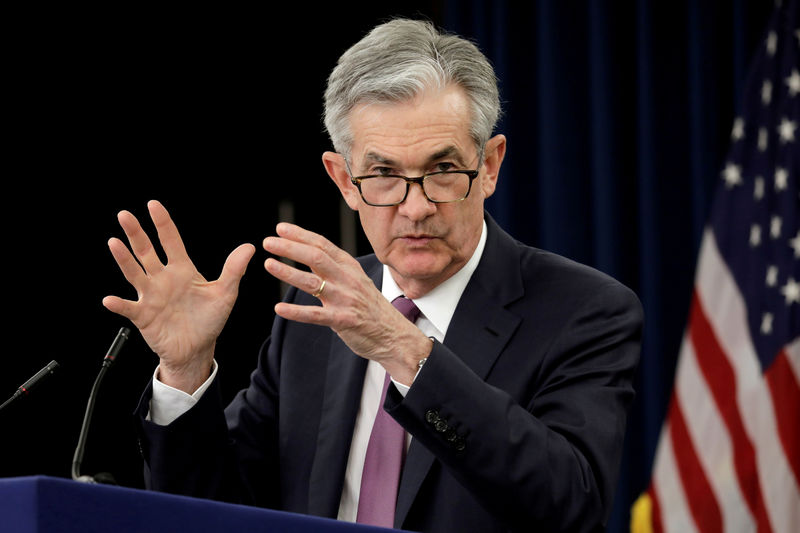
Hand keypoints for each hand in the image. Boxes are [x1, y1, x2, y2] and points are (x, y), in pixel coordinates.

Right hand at [103, 200, 254, 392]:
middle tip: (124, 215)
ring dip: (124, 260)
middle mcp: (163, 279)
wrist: (197, 348)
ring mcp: (151, 296)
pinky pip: (129, 308)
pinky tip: (109, 299)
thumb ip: (234, 270)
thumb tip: (249, 247)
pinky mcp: (144, 316)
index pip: (171, 241)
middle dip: (136, 233)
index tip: (153, 205)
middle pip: (146, 251)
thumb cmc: (210, 319)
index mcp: (183, 270)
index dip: (163, 223)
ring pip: (134, 274)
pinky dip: (119, 304)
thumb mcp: (225, 294)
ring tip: (114, 243)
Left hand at [263, 223, 430, 384]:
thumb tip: (307, 250)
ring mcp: (346, 299)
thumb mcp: (355, 279)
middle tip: (268, 242)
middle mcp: (347, 279)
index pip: (322, 245)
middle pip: (316, 257)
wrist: (393, 334)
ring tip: (269, 264)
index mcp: (349, 267)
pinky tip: (279, 308)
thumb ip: (333, 267)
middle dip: (290, 248)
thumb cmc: (371, 307)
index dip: (300, 235)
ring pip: (313, 282)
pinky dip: (296, 312)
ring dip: (288, 273)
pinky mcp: (344, 320)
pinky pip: (316, 315)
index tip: (280, 228)